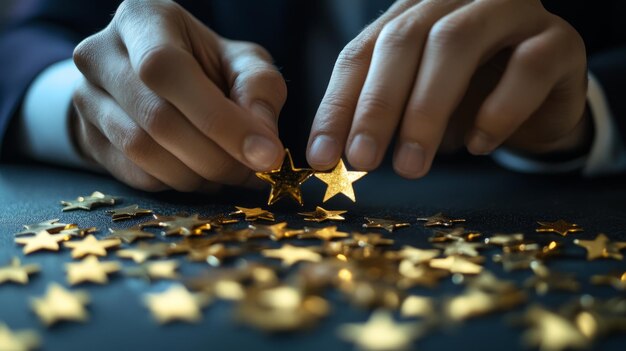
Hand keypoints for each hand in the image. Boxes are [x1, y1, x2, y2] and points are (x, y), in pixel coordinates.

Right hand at [72, 0, 286, 190]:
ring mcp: (86, 97)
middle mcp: (101, 53)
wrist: (151, 81)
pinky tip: (202, 174)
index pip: (168, 69)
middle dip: (216, 156)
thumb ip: (260, 90)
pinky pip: (134, 174)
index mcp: (143, 19)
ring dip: (197, 174)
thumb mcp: (241, 62)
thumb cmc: (206, 66)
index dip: (218, 119)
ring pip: (142, 151)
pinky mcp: (88, 137)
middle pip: (156, 117)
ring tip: (230, 172)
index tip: (264, 154)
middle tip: (252, 171)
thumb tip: (263, 146)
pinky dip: (177, 183)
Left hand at [307, 0, 588, 177]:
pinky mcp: (556, 41)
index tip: (322, 158)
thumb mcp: (413, 110)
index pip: (360, 53)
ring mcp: (509, 13)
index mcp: (410, 16)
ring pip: (456, 43)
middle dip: (377, 106)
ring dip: (426, 109)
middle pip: (403, 40)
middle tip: (363, 160)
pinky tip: (478, 145)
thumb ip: (379, 121)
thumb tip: (333, 158)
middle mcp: (454, 3)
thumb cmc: (467, 102)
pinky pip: (527, 67)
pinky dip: (497, 111)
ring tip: (411, 166)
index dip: (338, 105)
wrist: (542, 100)